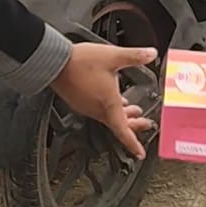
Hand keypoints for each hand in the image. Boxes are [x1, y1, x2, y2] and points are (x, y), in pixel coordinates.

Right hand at [52, 44, 157, 158]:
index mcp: (108, 103)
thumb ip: (134, 56)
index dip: (133, 144)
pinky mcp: (78, 101)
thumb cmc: (80, 62)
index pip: (123, 131)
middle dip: (132, 125)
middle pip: (117, 125)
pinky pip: (96, 110)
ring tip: (129, 108)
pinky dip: (107, 108)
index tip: (140, 152)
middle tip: (144, 122)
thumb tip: (150, 54)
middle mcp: (96, 109)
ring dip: (120, 114)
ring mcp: (86, 106)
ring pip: (107, 117)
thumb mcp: (113, 56)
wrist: (55, 62)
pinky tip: (110, 97)